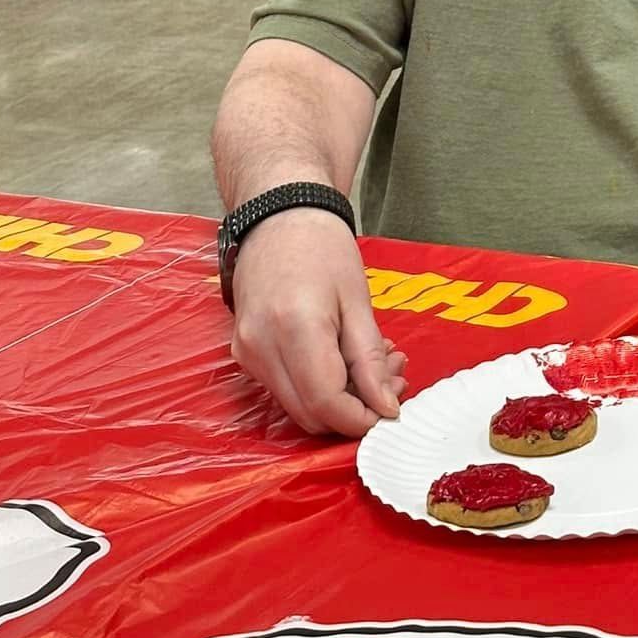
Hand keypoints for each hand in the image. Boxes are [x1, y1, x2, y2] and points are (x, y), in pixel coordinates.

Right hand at [229, 208, 406, 437]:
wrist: (278, 217)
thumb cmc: (322, 248)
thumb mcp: (358, 303)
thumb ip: (370, 361)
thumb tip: (386, 408)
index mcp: (295, 329)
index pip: (327, 405)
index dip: (363, 420)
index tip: (391, 409)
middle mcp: (261, 347)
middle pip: (310, 416)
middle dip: (355, 411)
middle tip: (392, 379)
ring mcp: (247, 352)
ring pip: (298, 407)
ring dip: (340, 399)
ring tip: (376, 363)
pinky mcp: (244, 353)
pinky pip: (285, 389)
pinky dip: (318, 385)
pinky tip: (345, 358)